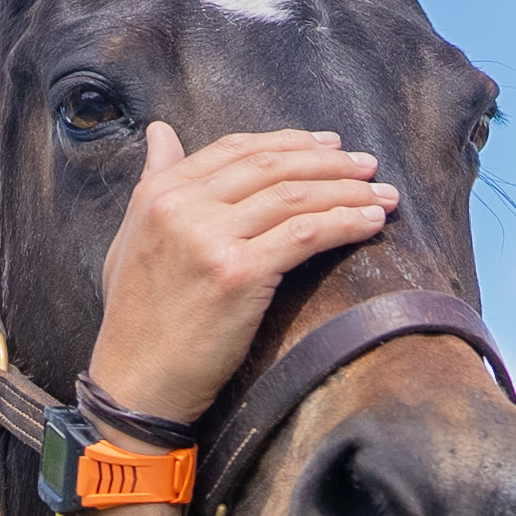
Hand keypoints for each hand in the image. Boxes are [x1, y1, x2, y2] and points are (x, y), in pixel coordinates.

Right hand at [86, 124, 395, 423]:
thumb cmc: (137, 320)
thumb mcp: (131, 238)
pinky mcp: (238, 273)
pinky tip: (371, 223)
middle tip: (369, 166)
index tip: (330, 146)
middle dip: (330, 162)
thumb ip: (153, 181)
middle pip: (271, 166)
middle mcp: (182, 207)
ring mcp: (210, 238)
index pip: (236, 149)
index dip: (290, 142)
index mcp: (158, 193)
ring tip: (383, 195)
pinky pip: (307, 233)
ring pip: (295, 195)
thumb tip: (162, 132)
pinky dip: (346, 223)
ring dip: (348, 191)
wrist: (137, 384)